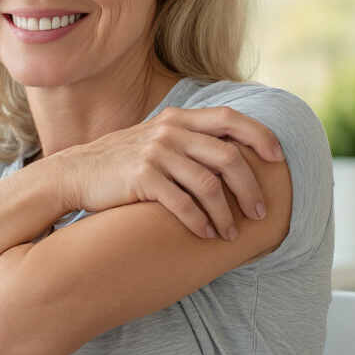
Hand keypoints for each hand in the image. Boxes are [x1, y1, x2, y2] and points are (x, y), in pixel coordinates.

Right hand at [47, 106, 284, 240]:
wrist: (75, 173)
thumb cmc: (120, 163)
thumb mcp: (155, 139)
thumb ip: (187, 139)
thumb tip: (230, 153)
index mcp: (178, 118)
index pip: (231, 119)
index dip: (260, 137)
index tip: (278, 160)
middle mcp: (170, 131)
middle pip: (229, 157)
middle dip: (250, 189)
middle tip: (259, 213)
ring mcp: (155, 152)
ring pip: (209, 185)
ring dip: (226, 214)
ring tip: (230, 234)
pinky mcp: (141, 177)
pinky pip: (182, 203)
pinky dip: (199, 221)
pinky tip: (205, 235)